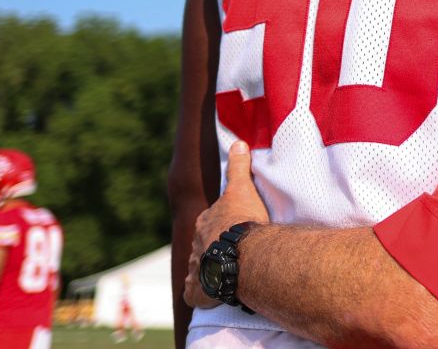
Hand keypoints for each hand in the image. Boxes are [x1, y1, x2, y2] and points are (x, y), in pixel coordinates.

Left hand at [183, 141, 268, 308]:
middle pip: (202, 244)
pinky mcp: (199, 290)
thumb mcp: (242, 189)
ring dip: (207, 270)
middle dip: (211, 247)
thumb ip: (239, 167)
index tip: (231, 227)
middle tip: (230, 251)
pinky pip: (195, 292)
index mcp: (205, 222)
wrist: (242, 255)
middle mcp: (197, 244)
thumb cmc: (243, 221)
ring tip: (224, 273)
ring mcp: (197, 268)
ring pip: (199, 268)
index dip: (219, 223)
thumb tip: (238, 142)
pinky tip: (207, 294)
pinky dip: (199, 293)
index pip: (209, 221)